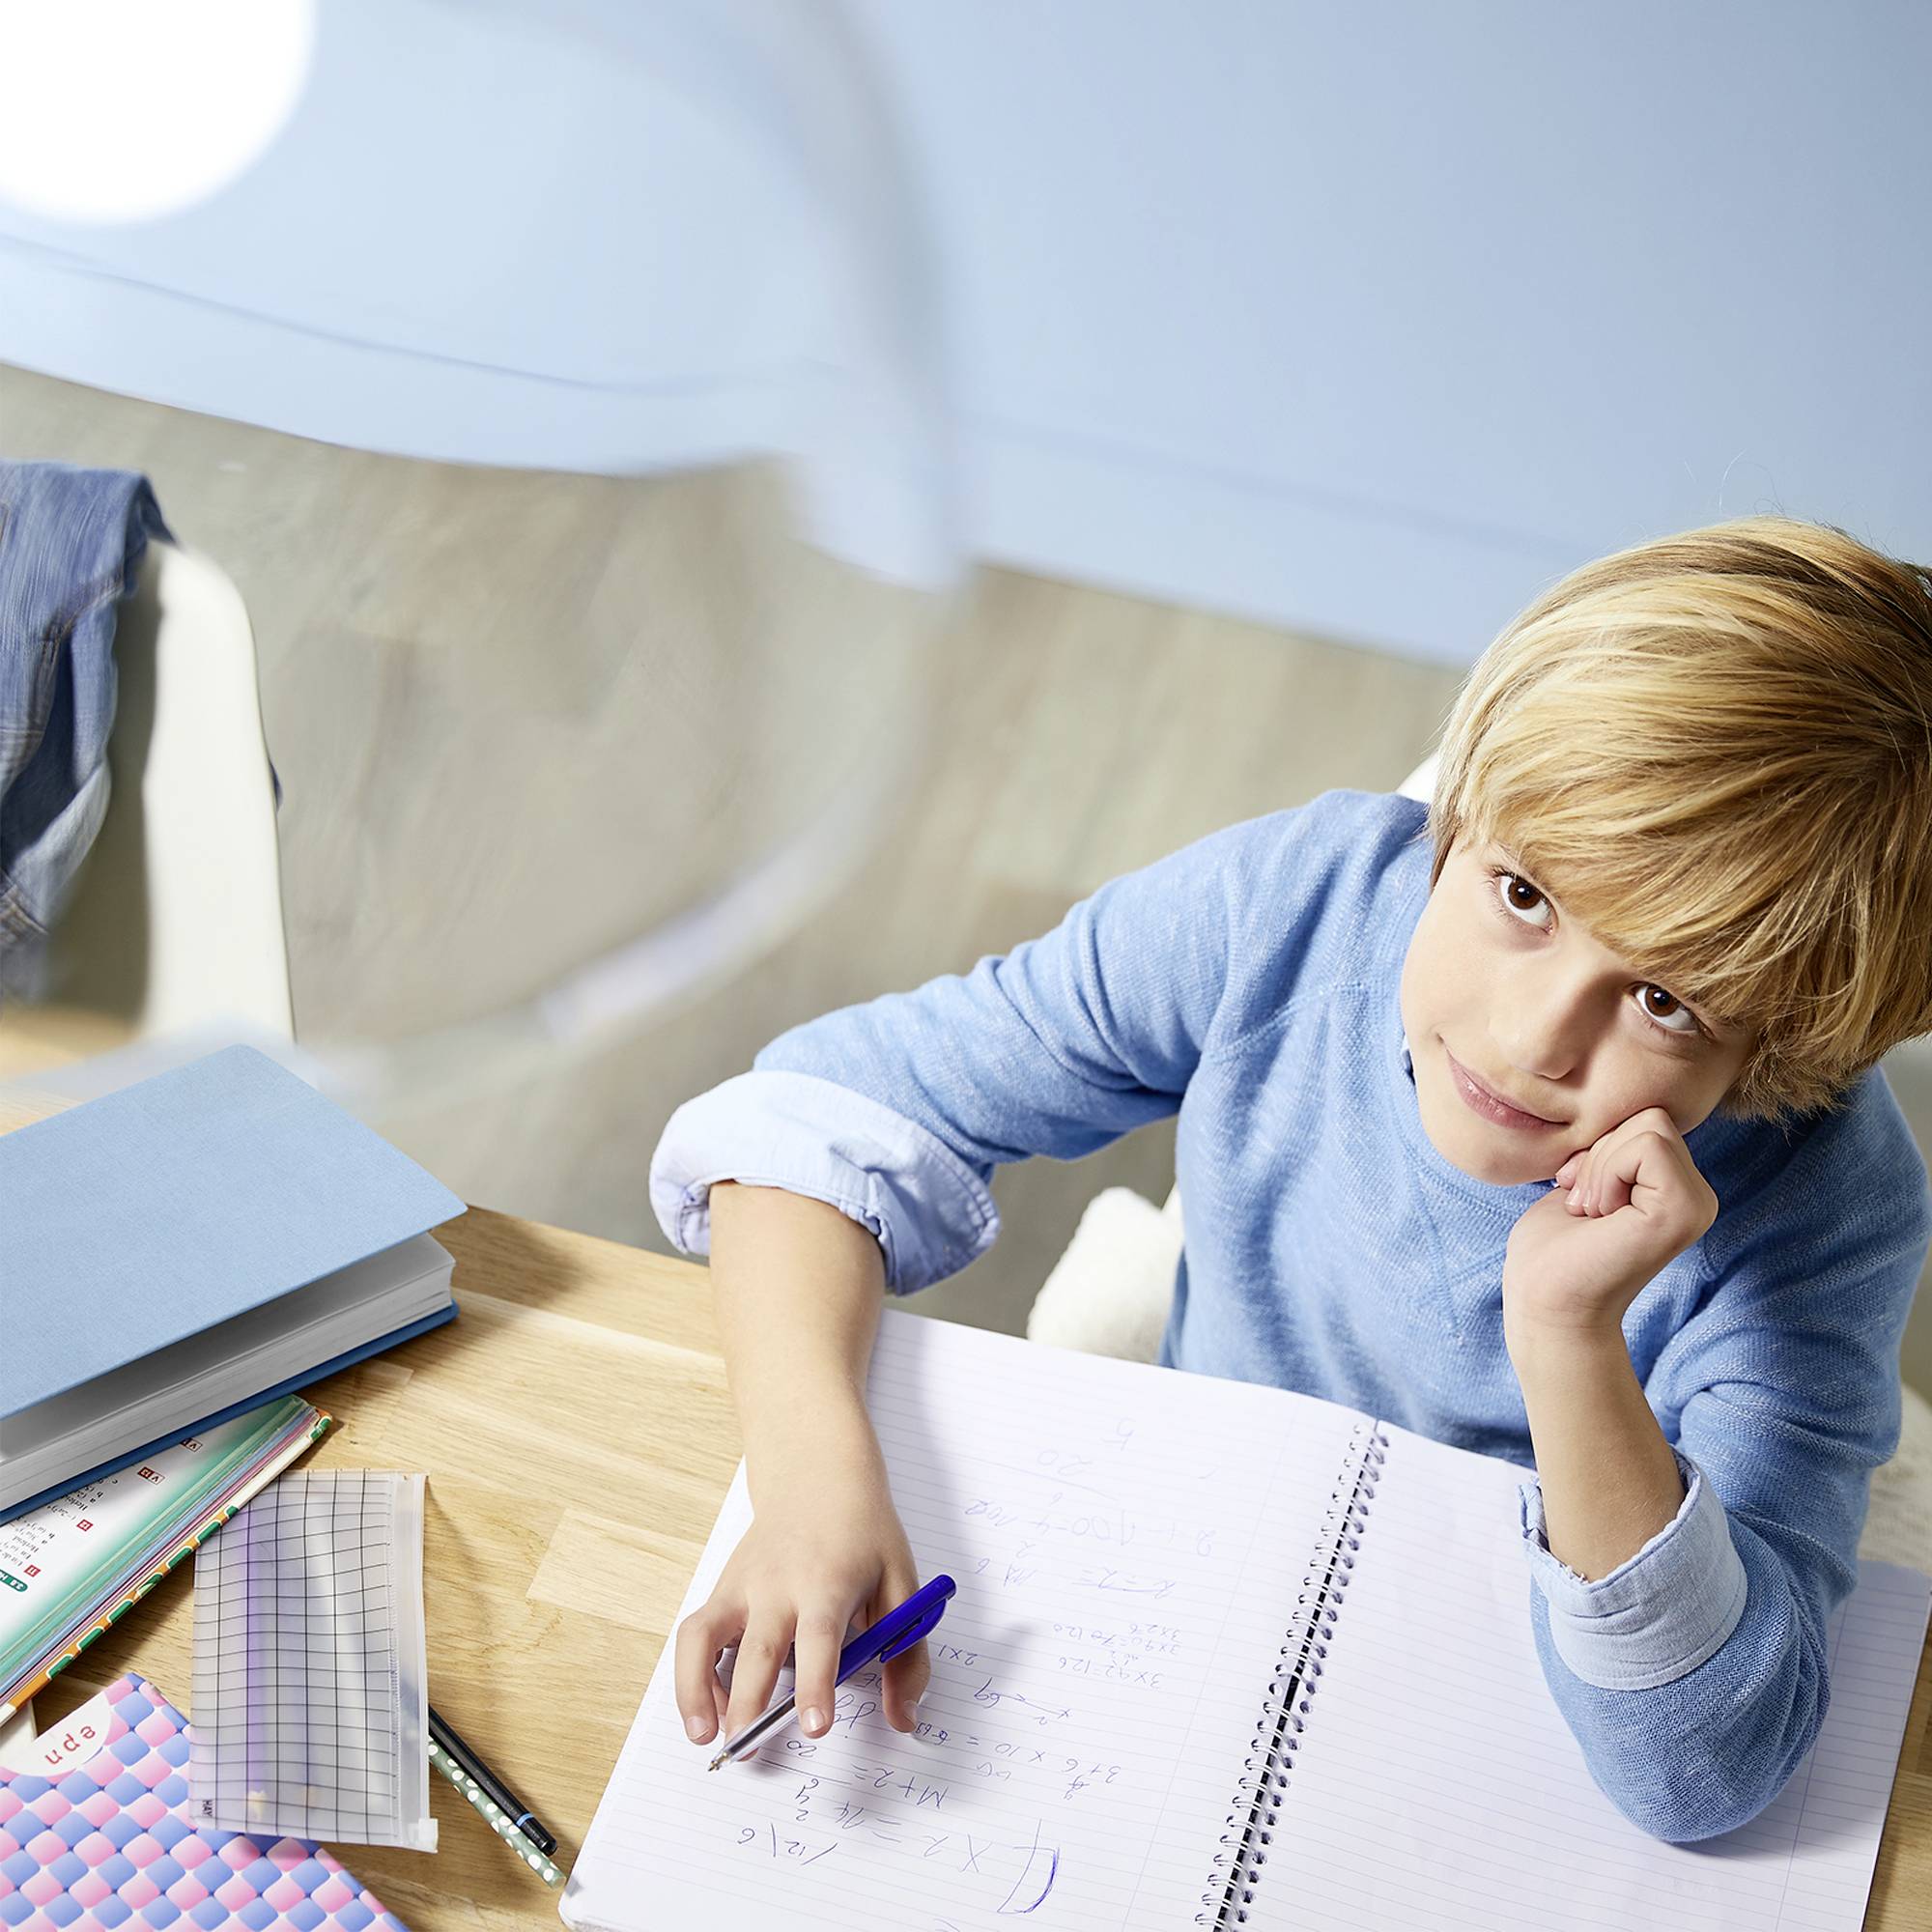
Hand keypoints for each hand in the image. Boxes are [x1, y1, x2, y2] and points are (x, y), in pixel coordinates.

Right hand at [672, 1448, 928, 1757]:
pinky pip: (694, 1634)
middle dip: (750, 1702)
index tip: (814, 1726)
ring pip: (706, 1637)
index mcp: (828, 1581)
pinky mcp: (722, 1589)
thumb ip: (907, 1656)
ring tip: (706, 1737)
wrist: (818, 1475)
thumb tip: (904, 1720)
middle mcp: (777, 1583)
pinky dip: (690, 1674)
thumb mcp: (903, 1584)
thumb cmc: (864, 1534)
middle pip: (759, 1647)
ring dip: (698, 1689)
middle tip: (748, 1750)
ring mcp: (742, 1584)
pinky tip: (704, 1710)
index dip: (816, 1682)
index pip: (819, 1636)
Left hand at [1502, 1105, 1718, 1342]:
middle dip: (1600, 1153)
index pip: (1647, 1118)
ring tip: (1593, 1213)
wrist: (1546, 1303)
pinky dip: (1607, 1172)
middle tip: (1586, 1205)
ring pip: (1648, 1126)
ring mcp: (1697, 1205)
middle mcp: (1698, 1196)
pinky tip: (1601, 1216)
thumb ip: (1615, 1149)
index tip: (1580, 1192)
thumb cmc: (1554, 1248)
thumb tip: (1619, 1106)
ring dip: (1600, 1166)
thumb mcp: (1588, 1180)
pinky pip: (1646, 1146)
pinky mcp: (1683, 1212)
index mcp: (1677, 1188)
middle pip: (1650, 1117)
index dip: (1601, 1146)